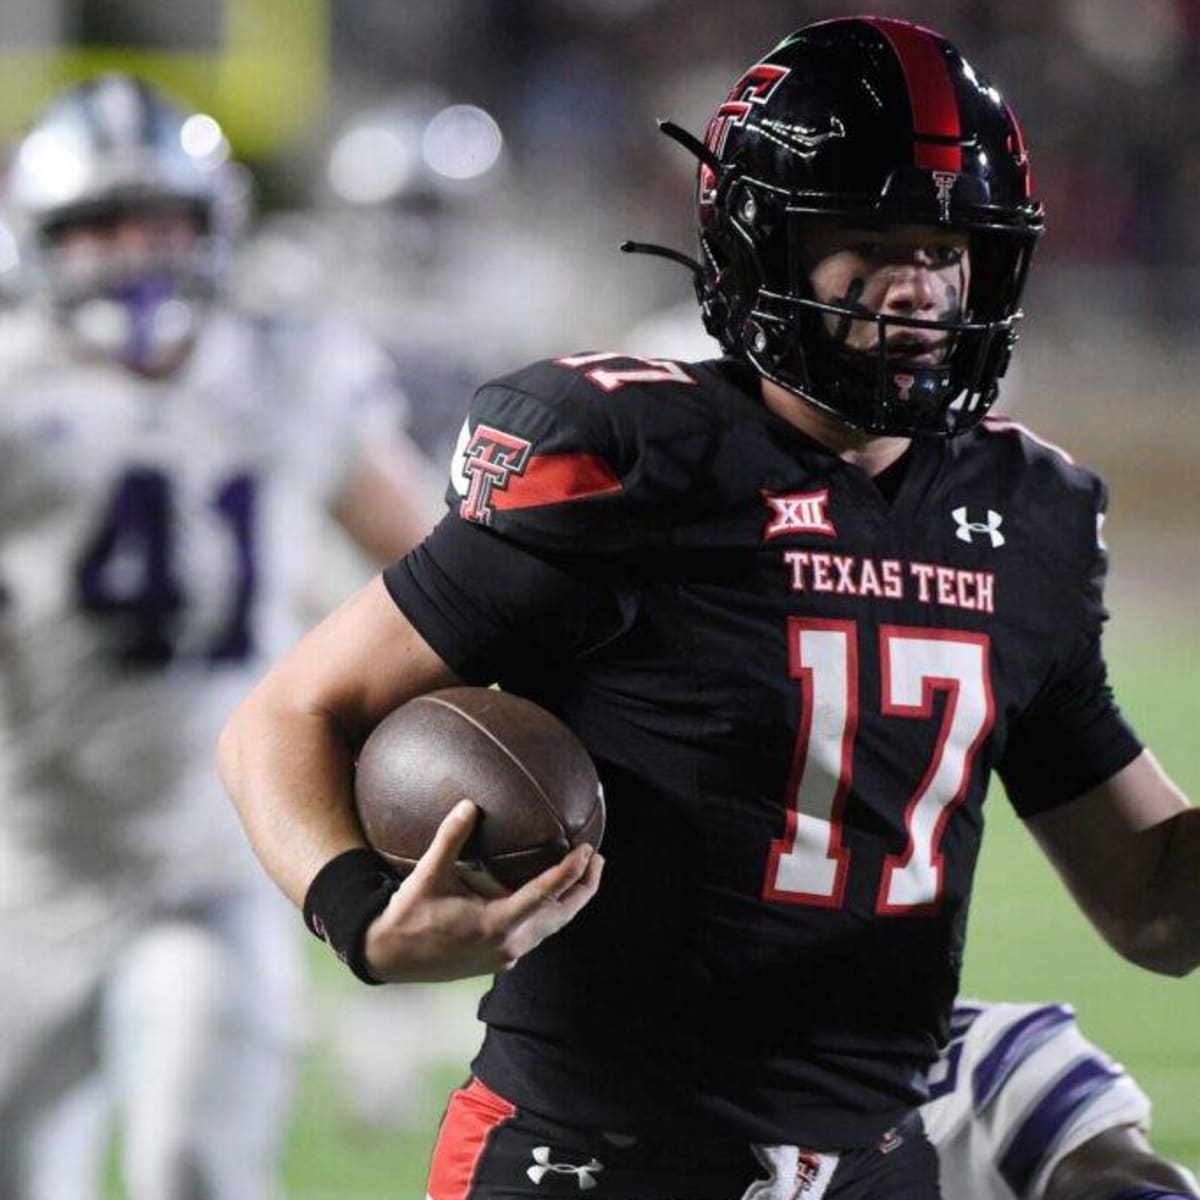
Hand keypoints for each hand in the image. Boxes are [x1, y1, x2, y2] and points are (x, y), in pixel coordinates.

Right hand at [362, 800, 603, 982]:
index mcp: (496, 923)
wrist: (389, 957)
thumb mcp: (428, 873)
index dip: (571, 872)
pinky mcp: (499, 961)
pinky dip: (552, 914)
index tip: (588, 851)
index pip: (546, 895)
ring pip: (552, 929)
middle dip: (585, 888)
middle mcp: (508, 944)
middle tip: (598, 859)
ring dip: (571, 902)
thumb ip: (451, 837)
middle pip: (561, 916)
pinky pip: (537, 935)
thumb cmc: (409, 914)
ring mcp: (505, 956)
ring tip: (585, 875)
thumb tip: (470, 804)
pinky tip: (551, 897)